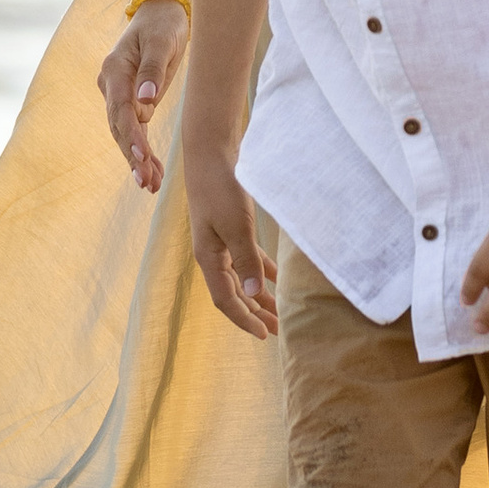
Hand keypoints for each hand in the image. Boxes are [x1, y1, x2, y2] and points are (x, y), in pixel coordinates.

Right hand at [96, 0, 189, 190]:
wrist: (161, 13)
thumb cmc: (163, 25)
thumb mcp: (162, 42)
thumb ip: (152, 71)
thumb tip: (146, 100)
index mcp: (115, 69)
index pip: (121, 108)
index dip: (130, 134)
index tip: (142, 157)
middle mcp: (111, 84)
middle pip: (119, 126)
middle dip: (133, 156)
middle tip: (147, 182)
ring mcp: (119, 94)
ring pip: (125, 133)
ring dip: (137, 160)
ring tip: (152, 186)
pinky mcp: (131, 101)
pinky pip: (135, 130)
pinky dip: (143, 152)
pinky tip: (153, 174)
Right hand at [185, 149, 277, 339]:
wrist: (210, 152)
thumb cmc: (221, 187)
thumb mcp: (237, 225)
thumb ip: (247, 260)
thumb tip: (254, 295)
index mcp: (208, 258)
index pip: (225, 300)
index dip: (244, 319)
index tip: (265, 335)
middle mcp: (213, 254)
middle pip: (234, 293)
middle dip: (255, 313)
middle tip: (279, 331)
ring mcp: (221, 241)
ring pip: (242, 278)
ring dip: (259, 295)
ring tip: (280, 312)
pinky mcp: (231, 228)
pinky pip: (248, 258)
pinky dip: (262, 271)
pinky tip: (277, 279)